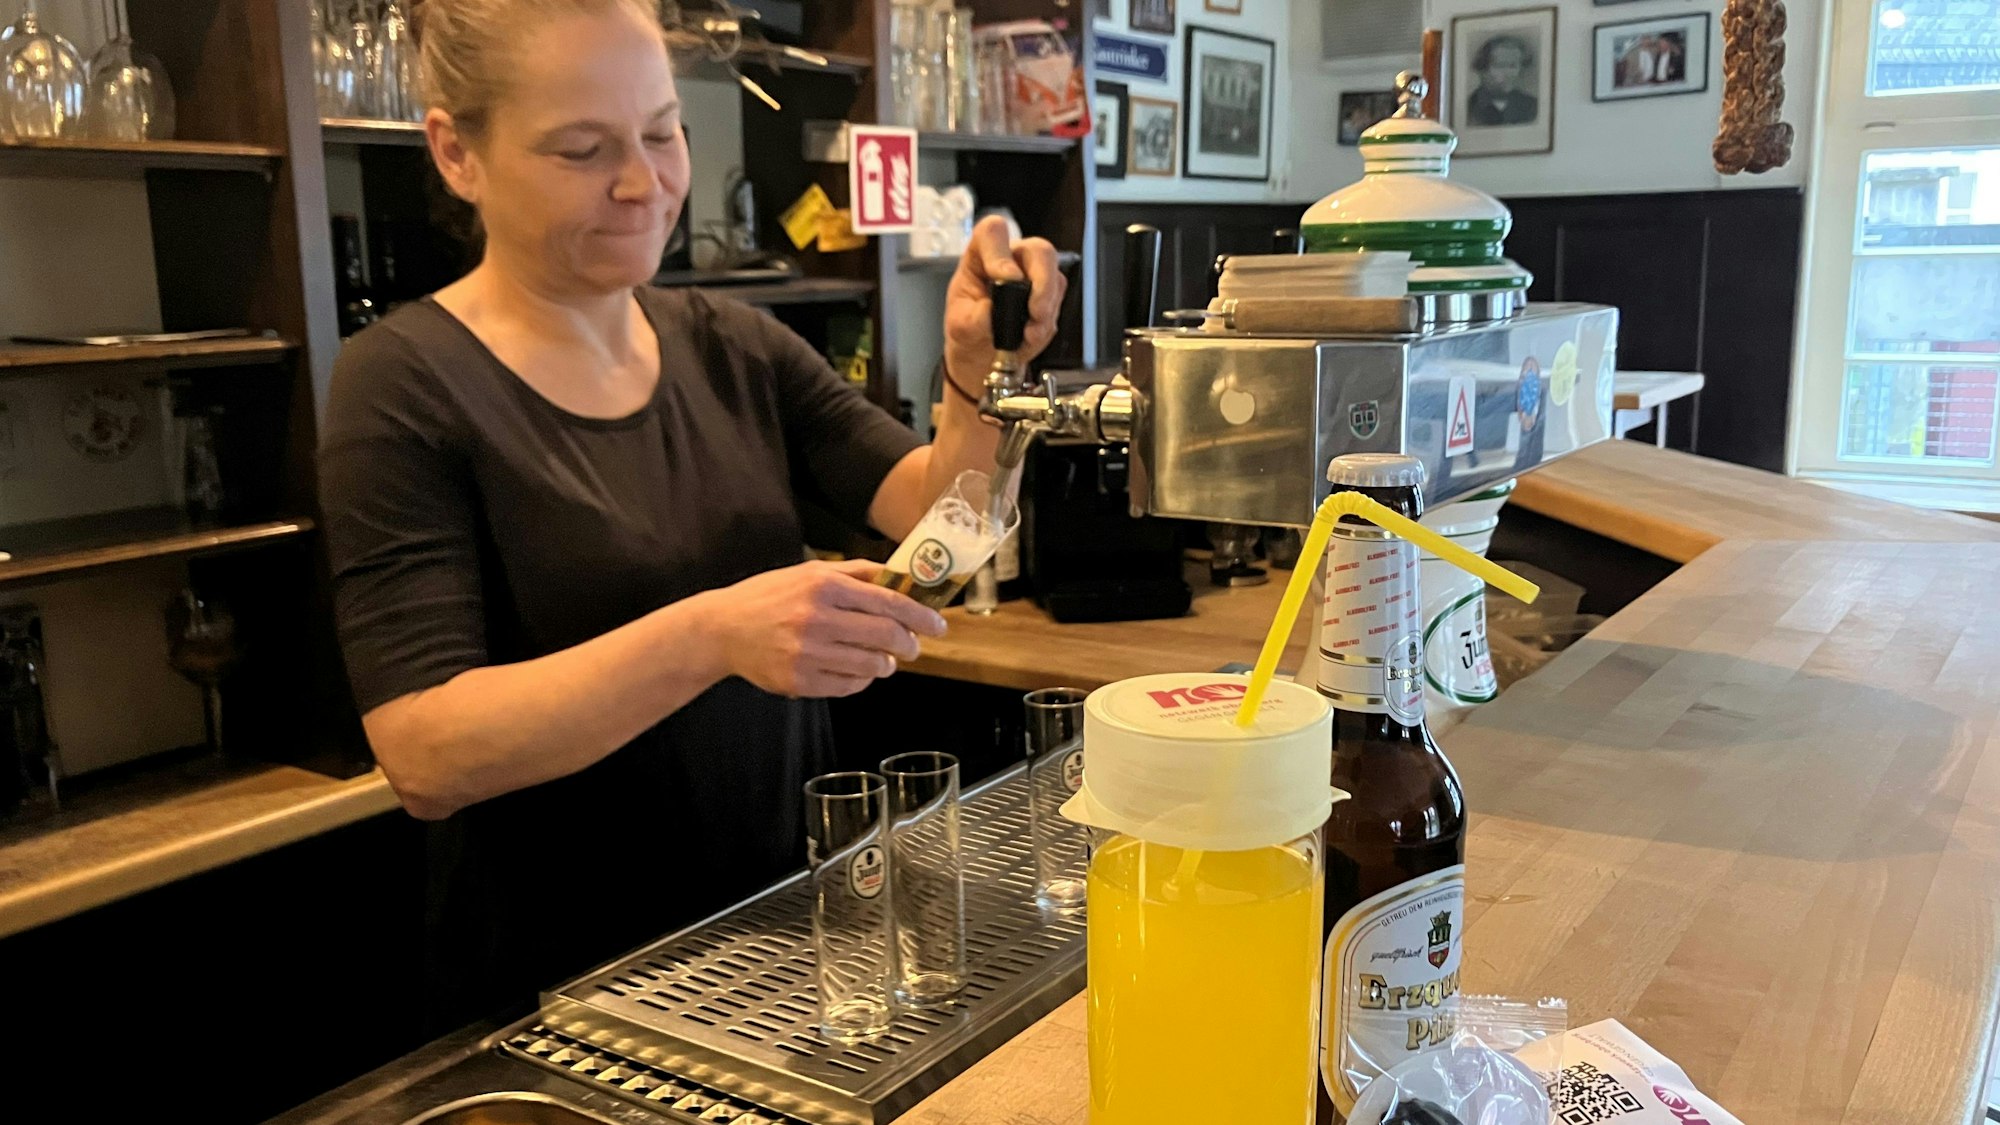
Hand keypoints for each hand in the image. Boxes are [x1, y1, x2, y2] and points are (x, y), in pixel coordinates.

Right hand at [701, 559, 947, 697]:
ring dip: (887, 664)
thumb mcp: (810, 572)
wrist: (723, 628)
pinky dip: (862, 680)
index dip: (920, 616)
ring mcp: (807, 652)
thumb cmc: (771, 596)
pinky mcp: (799, 680)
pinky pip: (848, 685)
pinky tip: (858, 671)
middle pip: (885, 634)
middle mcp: (817, 617)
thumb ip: (857, 572)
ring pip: (871, 664)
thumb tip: (902, 577)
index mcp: (824, 584)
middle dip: (909, 643)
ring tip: (885, 660)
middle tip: (913, 646)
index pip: (888, 601)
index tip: (938, 625)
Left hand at [943, 215, 1067, 392]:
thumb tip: (993, 310)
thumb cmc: (969, 328)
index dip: (1001, 253)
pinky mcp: (1049, 292)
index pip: (992, 233)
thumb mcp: (961, 327)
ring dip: (1047, 307)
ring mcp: (1033, 273)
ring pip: (1054, 275)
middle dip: (1042, 282)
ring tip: (1030, 334)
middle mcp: (1011, 257)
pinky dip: (1047, 322)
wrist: (983, 352)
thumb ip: (975, 317)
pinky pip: (1058, 300)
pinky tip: (1032, 336)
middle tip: (1036, 312)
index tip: (1005, 278)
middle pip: (1038, 250)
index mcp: (981, 254)